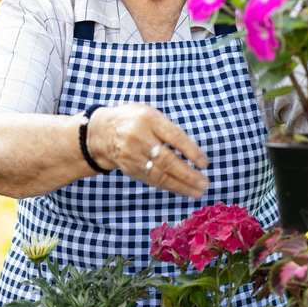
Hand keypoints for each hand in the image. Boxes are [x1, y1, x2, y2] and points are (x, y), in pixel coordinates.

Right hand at [88, 104, 209, 198]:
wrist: (103, 132)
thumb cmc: (136, 121)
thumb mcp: (153, 115)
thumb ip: (171, 130)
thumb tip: (195, 149)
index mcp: (149, 120)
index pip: (174, 137)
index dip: (191, 151)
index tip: (204, 163)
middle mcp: (140, 139)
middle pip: (167, 160)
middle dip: (188, 174)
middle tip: (204, 182)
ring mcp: (133, 156)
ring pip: (160, 175)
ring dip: (181, 185)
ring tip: (198, 191)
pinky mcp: (131, 170)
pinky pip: (153, 180)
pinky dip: (169, 186)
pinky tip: (183, 190)